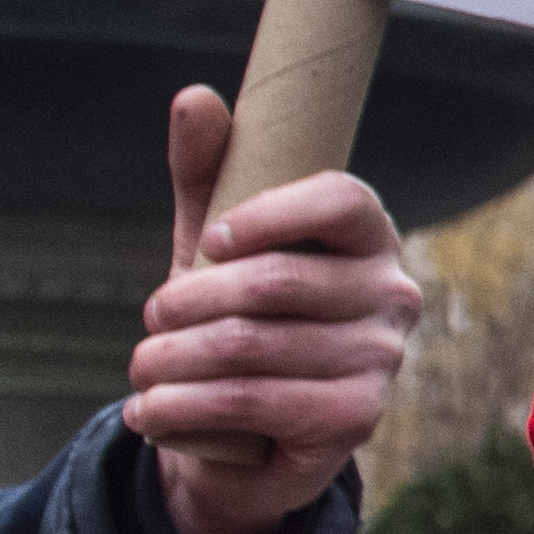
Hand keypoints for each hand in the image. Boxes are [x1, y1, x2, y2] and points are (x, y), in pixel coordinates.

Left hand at [127, 84, 422, 533]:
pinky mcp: (354, 419)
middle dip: (188, 302)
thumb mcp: (214, 246)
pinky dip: (180, 406)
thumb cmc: (235, 320)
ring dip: (171, 361)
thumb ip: (208, 174)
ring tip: (141, 368)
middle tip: (152, 319)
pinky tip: (148, 409)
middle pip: (275, 281)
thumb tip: (194, 97)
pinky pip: (251, 402)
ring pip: (251, 347)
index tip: (211, 238)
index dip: (270, 214)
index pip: (341, 201)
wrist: (247, 436)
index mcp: (370, 239)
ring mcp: (382, 360)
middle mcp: (393, 295)